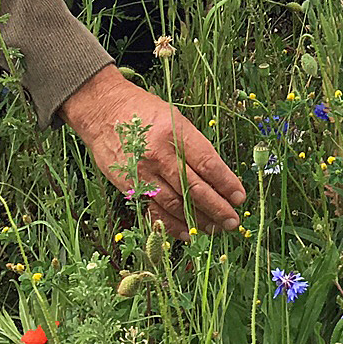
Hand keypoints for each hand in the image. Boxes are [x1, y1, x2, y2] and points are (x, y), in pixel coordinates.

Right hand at [58, 65, 245, 237]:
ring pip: (176, 204)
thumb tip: (219, 177)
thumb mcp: (176, 117)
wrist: (102, 110)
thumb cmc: (144, 111)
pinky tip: (188, 233)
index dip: (226, 184)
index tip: (240, 197)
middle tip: (233, 222)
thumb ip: (194, 146)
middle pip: (195, 188)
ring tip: (216, 229)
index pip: (208, 164)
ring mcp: (143, 173)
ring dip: (198, 220)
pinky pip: (154, 211)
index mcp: (176, 133)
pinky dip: (172, 225)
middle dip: (218, 208)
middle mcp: (160, 155)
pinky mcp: (130, 186)